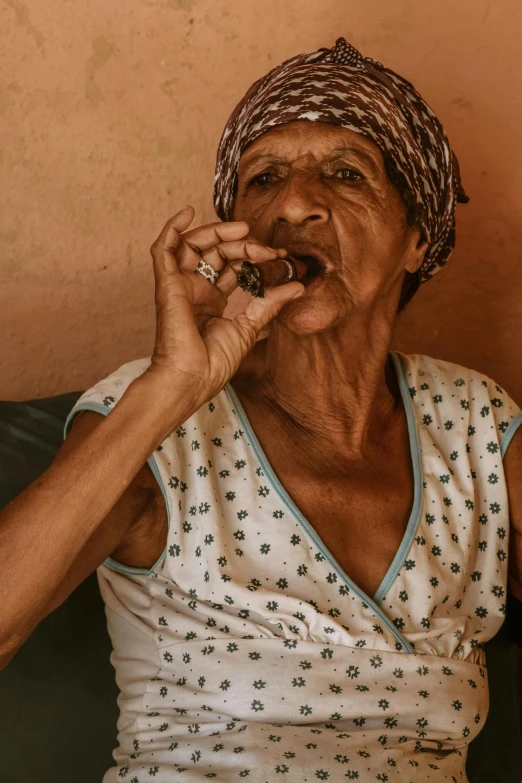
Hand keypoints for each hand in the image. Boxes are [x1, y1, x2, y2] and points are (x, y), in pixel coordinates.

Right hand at [146, 206, 304, 408]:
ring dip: (217, 232)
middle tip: (265, 247)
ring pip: (194, 244)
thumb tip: (297, 286)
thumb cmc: (213, 363)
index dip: (255, 257)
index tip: (279, 257)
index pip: (233, 267)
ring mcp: (180, 285)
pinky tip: (188, 212)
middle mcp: (195, 289)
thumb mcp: (249, 328)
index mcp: (212, 300)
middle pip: (217, 252)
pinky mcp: (167, 284)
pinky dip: (172, 227)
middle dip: (242, 244)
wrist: (191, 378)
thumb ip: (269, 304)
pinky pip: (163, 248)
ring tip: (242, 230)